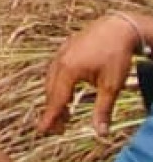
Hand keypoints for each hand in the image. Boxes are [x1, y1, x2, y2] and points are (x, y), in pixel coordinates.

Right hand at [39, 14, 139, 135]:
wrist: (120, 27)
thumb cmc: (117, 56)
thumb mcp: (111, 86)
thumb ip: (103, 110)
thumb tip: (101, 134)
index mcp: (69, 69)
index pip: (56, 99)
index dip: (49, 117)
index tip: (41, 131)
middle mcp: (61, 59)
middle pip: (51, 90)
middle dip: (53, 110)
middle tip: (59, 129)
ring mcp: (62, 51)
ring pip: (51, 79)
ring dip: (55, 97)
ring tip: (65, 114)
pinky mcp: (67, 46)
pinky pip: (56, 68)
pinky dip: (58, 83)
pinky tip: (66, 91)